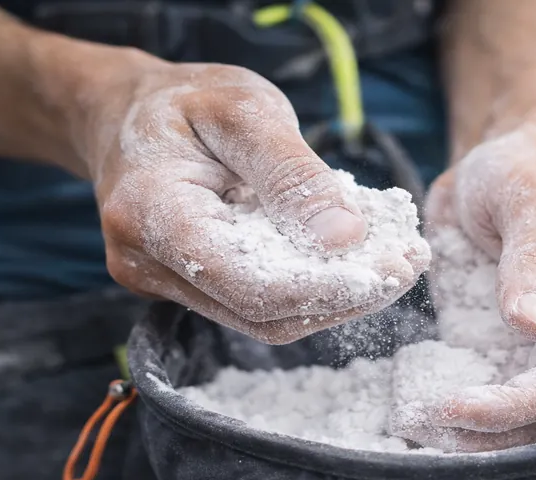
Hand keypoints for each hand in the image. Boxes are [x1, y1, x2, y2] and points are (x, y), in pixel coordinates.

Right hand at [77, 58, 426, 343]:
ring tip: (392, 263)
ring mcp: (160, 283)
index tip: (392, 266)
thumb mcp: (245, 109)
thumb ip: (293, 173)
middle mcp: (145, 263)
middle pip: (260, 313)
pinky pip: (254, 304)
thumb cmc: (186, 103)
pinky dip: (309, 289)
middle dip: (343, 297)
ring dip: (333, 300)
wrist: (127, 115)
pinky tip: (350, 262)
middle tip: (408, 263)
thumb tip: (347, 238)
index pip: (246, 282)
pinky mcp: (184, 288)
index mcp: (149, 212)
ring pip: (262, 320)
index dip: (324, 288)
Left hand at [405, 124, 535, 450]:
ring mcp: (526, 346)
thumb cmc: (527, 170)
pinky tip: (406, 413)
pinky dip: (446, 409)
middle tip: (417, 429)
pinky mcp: (488, 343)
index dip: (514, 404)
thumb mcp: (531, 199)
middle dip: (484, 433)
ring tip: (407, 430)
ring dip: (464, 434)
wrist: (500, 162)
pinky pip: (474, 388)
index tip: (455, 406)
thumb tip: (534, 324)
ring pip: (508, 414)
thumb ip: (535, 258)